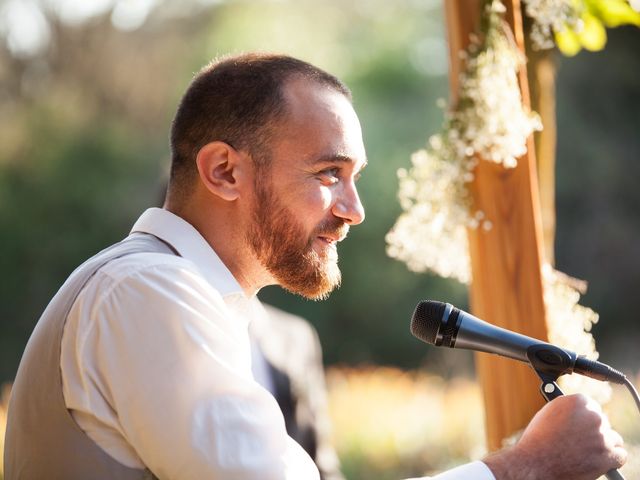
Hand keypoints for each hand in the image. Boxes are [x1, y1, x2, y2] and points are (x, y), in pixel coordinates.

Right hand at [484, 394, 626, 479]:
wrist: (536, 462)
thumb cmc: (538, 439)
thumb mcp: (549, 413)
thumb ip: (568, 409)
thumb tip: (579, 412)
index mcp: (578, 401)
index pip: (592, 407)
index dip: (585, 419)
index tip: (582, 426)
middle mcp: (593, 415)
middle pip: (603, 422)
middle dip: (593, 432)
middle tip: (581, 441)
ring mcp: (602, 436)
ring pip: (613, 439)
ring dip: (602, 445)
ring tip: (585, 452)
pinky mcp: (608, 455)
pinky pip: (620, 455)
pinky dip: (611, 459)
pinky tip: (596, 460)